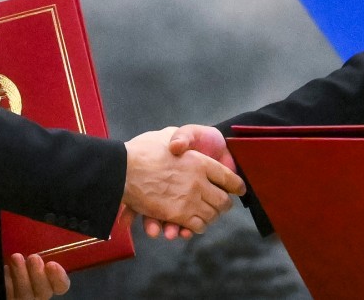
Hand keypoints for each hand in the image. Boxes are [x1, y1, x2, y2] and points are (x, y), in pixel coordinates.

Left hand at [4, 252, 68, 299]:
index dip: (59, 277)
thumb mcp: (32, 247)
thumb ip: (39, 246)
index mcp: (49, 280)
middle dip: (38, 274)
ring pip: (25, 296)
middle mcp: (38, 293)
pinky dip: (7, 283)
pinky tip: (5, 270)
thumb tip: (43, 233)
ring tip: (16, 258)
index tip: (52, 264)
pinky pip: (9, 296)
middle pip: (44, 292)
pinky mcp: (10, 299)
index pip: (61, 285)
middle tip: (33, 258)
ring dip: (21, 276)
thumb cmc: (20, 253)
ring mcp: (24, 298)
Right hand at [123, 127, 244, 234]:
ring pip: (212, 215)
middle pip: (223, 201)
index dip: (236, 185)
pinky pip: (196, 226)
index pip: (229, 177)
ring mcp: (189, 200)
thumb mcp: (165, 135)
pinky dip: (196, 228)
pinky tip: (192, 226)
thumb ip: (180, 138)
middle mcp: (199, 182)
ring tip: (208, 216)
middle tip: (223, 206)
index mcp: (199, 161)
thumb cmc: (141, 150)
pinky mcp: (177, 215)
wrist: (123, 169)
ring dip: (210, 217)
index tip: (240, 189)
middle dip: (224, 205)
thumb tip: (182, 144)